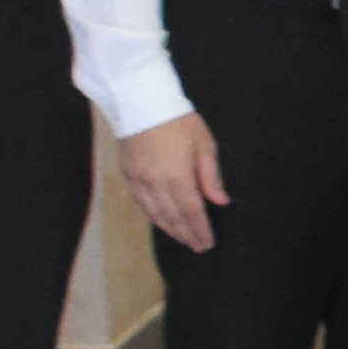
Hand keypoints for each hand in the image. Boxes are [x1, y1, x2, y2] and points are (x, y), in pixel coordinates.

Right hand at [123, 112, 229, 252]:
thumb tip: (220, 201)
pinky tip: (160, 221)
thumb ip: (211, 176)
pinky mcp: (127, 174)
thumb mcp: (203, 144)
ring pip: (154, 213)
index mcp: (177, 175)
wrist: (141, 102)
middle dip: (185, 234)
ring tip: (182, 237)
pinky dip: (152, 215)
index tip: (206, 243)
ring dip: (169, 229)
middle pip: (172, 217)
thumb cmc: (177, 120)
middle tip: (197, 246)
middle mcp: (155, 182)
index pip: (191, 211)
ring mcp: (138, 180)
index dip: (199, 230)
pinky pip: (140, 203)